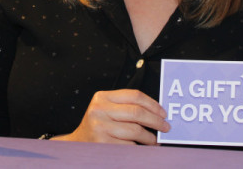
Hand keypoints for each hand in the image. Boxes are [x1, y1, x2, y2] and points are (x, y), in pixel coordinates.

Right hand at [54, 89, 170, 144]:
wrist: (77, 145)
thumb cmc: (98, 126)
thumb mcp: (107, 109)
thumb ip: (126, 106)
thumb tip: (156, 112)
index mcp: (102, 98)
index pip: (134, 95)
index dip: (153, 104)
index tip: (163, 113)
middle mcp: (99, 110)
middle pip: (137, 112)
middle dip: (156, 121)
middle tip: (165, 127)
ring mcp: (100, 127)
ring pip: (135, 131)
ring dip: (150, 137)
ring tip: (155, 140)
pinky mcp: (103, 144)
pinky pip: (129, 146)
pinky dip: (140, 148)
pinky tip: (143, 148)